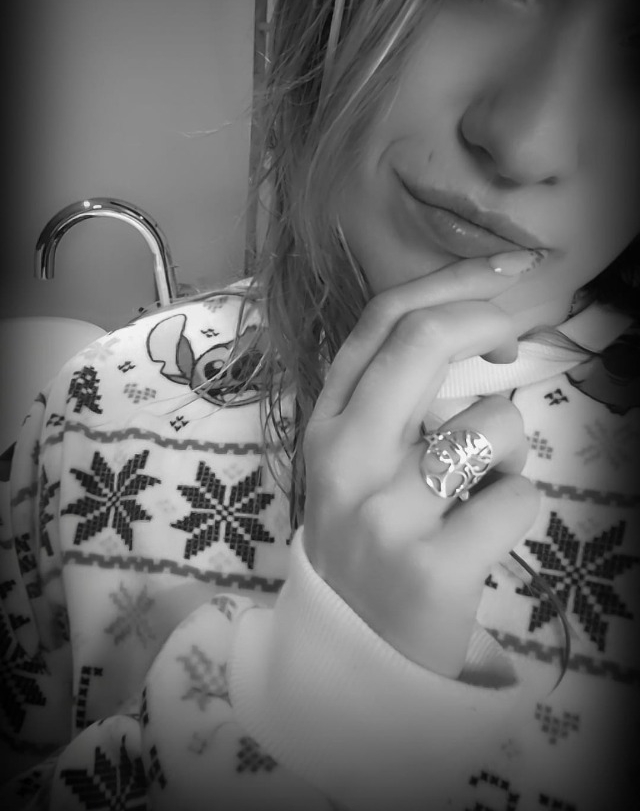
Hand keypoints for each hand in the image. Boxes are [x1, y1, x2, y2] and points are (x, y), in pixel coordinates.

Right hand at [302, 257, 540, 677]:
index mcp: (326, 422)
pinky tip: (483, 534)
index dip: (452, 280)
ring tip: (480, 486)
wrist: (351, 650)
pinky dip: (517, 507)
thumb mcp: (357, 459)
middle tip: (518, 335)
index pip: (382, 321)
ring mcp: (384, 515)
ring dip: (511, 448)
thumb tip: (482, 325)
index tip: (507, 268)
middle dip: (487, 317)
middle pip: (424, 342)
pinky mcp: (429, 570)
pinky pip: (517, 498)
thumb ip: (395, 396)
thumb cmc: (369, 535)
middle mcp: (344, 458)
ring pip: (494, 425)